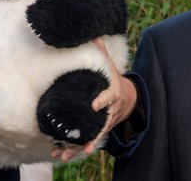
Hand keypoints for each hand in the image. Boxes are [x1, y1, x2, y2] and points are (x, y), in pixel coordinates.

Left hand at [51, 37, 136, 161]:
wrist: (128, 98)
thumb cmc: (112, 79)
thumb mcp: (109, 65)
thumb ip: (100, 52)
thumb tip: (92, 34)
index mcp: (112, 94)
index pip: (108, 97)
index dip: (102, 101)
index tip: (94, 105)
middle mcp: (109, 111)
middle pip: (100, 124)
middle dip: (91, 134)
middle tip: (81, 142)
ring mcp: (104, 122)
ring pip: (92, 137)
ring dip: (78, 147)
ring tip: (63, 155)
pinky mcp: (99, 130)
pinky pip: (87, 140)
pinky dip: (75, 149)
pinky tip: (63, 156)